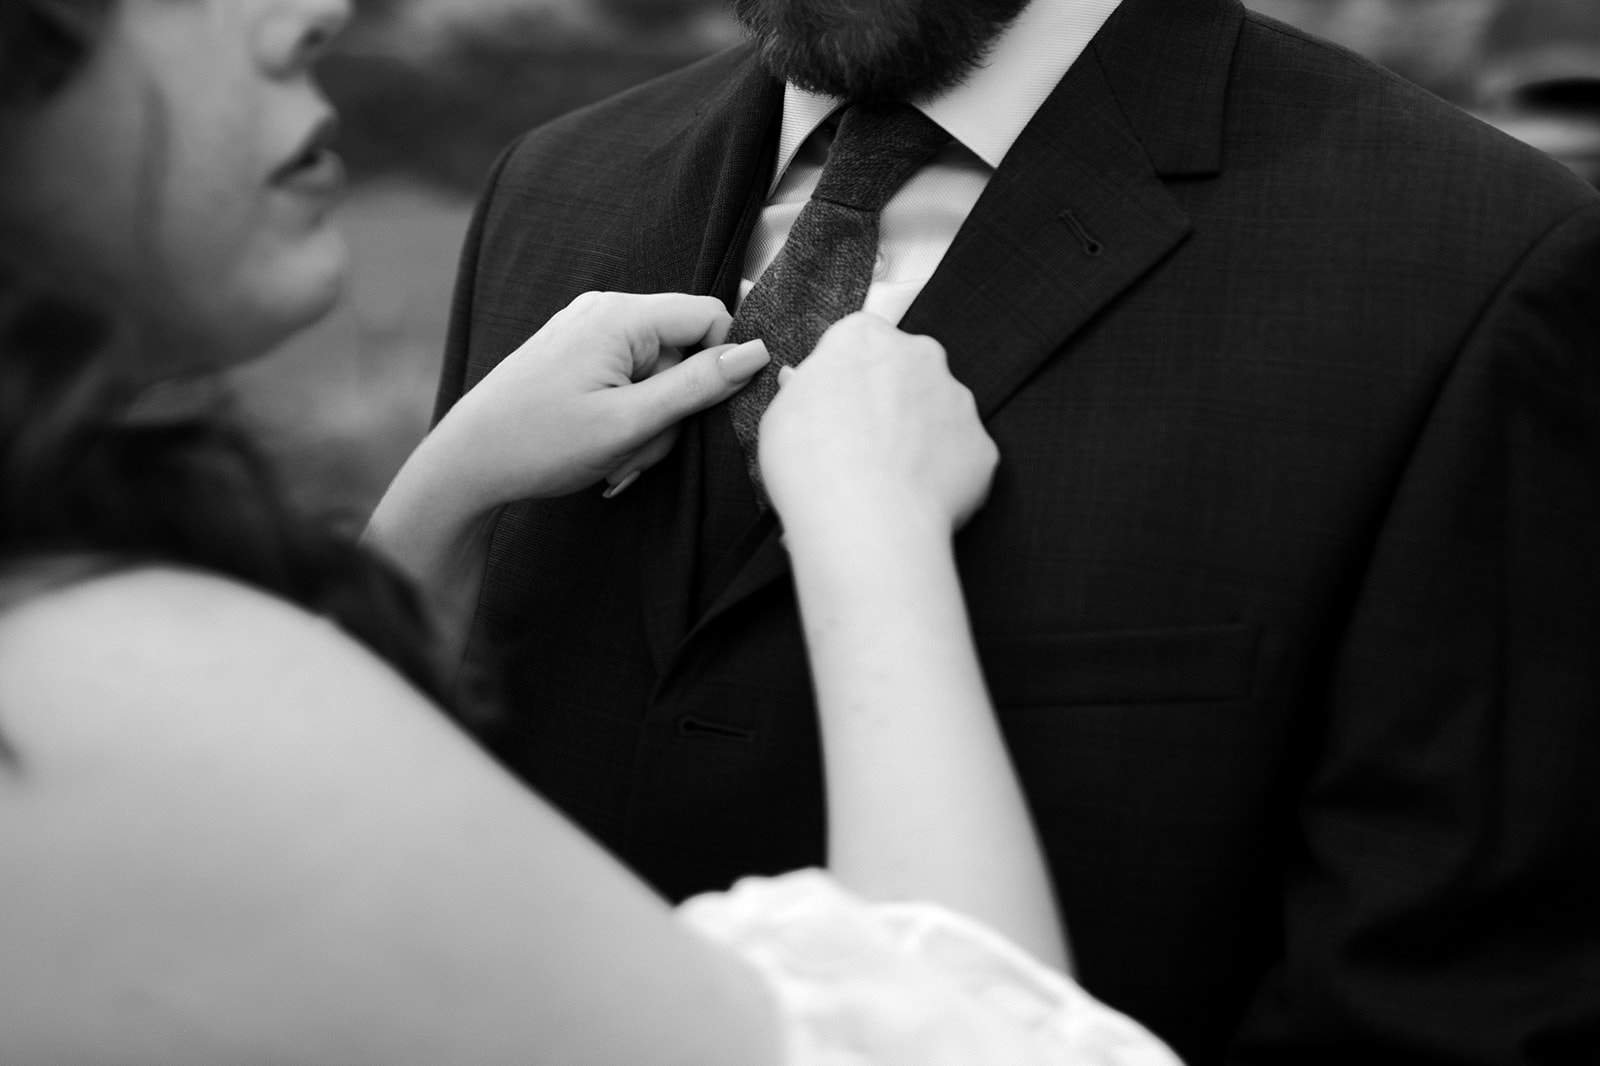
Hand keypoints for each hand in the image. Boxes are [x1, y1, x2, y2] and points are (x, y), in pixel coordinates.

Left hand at [432, 291, 768, 505]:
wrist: (467, 463)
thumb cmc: (541, 443)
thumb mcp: (630, 423)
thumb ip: (698, 385)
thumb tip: (757, 353)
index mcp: (620, 315)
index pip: (710, 315)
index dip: (719, 364)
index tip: (699, 413)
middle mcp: (604, 309)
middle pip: (683, 348)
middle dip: (674, 405)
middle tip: (639, 447)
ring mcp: (587, 329)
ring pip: (657, 370)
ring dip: (649, 420)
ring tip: (614, 453)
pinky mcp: (576, 351)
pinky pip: (627, 377)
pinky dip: (627, 415)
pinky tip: (602, 443)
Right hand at [759, 312, 997, 537]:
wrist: (865, 519)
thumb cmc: (810, 463)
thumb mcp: (780, 415)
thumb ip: (802, 390)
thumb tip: (802, 383)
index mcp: (864, 337)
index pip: (859, 341)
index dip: (846, 377)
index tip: (836, 407)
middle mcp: (920, 355)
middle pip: (906, 369)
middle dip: (890, 399)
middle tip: (862, 444)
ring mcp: (959, 400)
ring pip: (938, 413)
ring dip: (919, 437)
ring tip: (887, 480)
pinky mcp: (982, 445)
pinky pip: (961, 457)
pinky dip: (941, 475)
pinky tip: (914, 499)